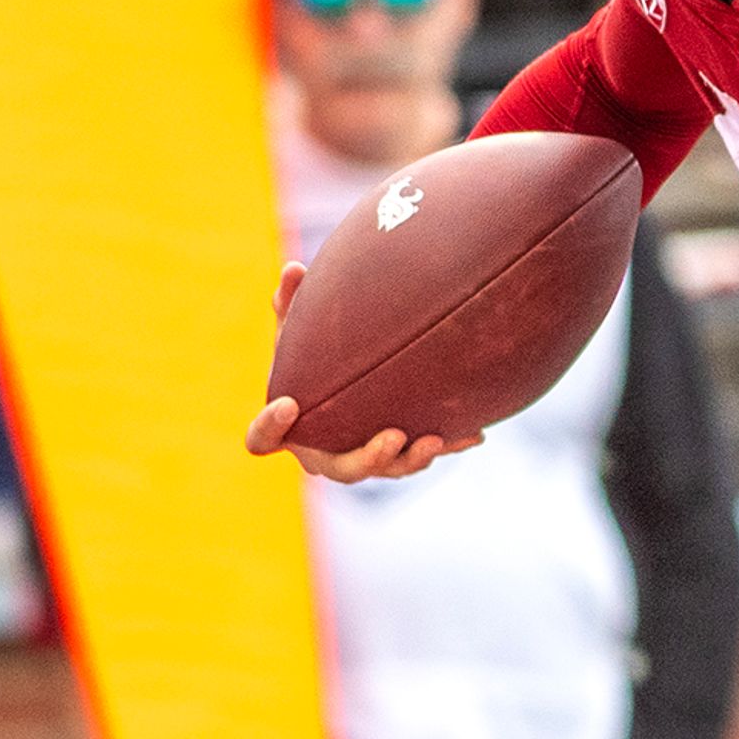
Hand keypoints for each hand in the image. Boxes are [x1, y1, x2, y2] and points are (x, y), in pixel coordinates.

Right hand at [247, 262, 484, 481]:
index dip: (270, 427)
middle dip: (368, 457)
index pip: (263, 439)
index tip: (288, 405)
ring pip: (386, 470)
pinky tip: (475, 433)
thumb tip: (294, 267)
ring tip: (434, 439)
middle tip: (393, 436)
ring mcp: (363, 459)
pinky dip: (448, 445)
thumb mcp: (297, 331)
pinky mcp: (397, 456)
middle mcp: (324, 454)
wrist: (345, 384)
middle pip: (341, 469)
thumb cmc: (312, 359)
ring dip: (411, 459)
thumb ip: (290, 303)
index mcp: (289, 428)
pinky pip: (422, 456)